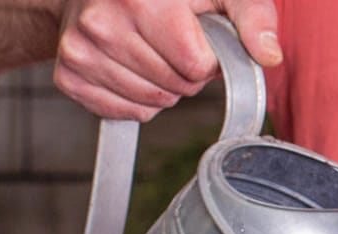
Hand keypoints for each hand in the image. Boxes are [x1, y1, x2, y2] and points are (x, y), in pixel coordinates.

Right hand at [55, 0, 281, 119]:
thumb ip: (253, 17)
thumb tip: (269, 56)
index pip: (196, 63)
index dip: (206, 58)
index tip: (197, 37)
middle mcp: (102, 19)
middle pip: (174, 86)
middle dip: (185, 73)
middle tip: (172, 45)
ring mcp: (79, 48)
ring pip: (150, 103)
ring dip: (162, 87)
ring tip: (151, 53)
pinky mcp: (68, 74)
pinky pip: (121, 112)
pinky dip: (135, 101)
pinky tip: (131, 68)